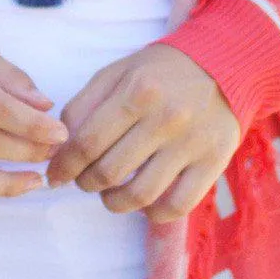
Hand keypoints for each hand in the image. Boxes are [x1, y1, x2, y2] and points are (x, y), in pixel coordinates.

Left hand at [46, 46, 240, 223]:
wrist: (223, 65)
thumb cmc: (161, 71)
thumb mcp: (118, 72)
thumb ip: (85, 104)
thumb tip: (59, 145)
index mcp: (138, 91)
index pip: (87, 143)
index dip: (64, 166)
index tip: (56, 175)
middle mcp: (166, 118)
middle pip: (109, 172)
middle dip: (85, 183)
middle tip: (84, 180)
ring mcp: (192, 143)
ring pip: (140, 195)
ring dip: (113, 202)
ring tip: (109, 194)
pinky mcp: (213, 162)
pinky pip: (177, 205)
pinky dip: (152, 213)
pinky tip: (143, 203)